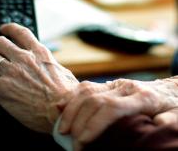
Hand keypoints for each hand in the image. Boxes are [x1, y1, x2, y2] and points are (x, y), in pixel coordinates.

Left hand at [0, 23, 78, 132]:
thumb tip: (45, 64)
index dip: (9, 28)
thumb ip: (49, 64)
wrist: (61, 110)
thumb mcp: (62, 72)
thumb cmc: (65, 93)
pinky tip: (2, 86)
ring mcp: (11, 72)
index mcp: (40, 53)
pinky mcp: (2, 88)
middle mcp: (24, 59)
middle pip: (0, 42)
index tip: (4, 29)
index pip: (19, 32)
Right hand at [58, 78, 177, 149]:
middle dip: (78, 121)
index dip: (93, 125)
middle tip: (70, 141)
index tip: (81, 143)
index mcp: (142, 97)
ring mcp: (116, 84)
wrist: (169, 90)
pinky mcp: (110, 83)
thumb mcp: (176, 116)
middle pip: (94, 100)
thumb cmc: (172, 106)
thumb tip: (157, 128)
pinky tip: (62, 106)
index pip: (110, 108)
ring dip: (71, 109)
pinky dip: (73, 97)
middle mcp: (126, 87)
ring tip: (62, 127)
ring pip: (87, 91)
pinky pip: (87, 86)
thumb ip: (168, 123)